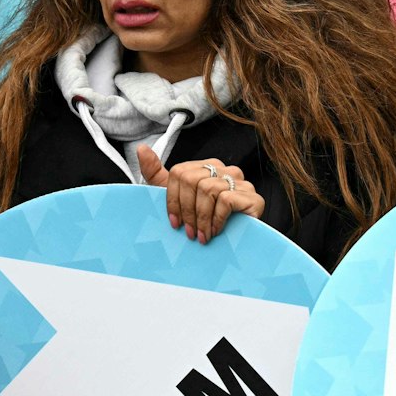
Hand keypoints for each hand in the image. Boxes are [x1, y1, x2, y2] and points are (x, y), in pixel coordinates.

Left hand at [137, 147, 264, 244]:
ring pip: (208, 189)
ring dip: (201, 218)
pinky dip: (216, 219)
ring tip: (201, 235)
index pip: (180, 173)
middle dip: (187, 210)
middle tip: (188, 232)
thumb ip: (157, 174)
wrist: (235, 247)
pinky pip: (226, 200)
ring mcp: (242, 183)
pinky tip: (216, 232)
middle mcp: (226, 170)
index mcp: (207, 167)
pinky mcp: (254, 198)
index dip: (173, 200)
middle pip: (193, 180)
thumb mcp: (176, 198)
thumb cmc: (203, 222)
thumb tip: (141, 149)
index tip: (175, 222)